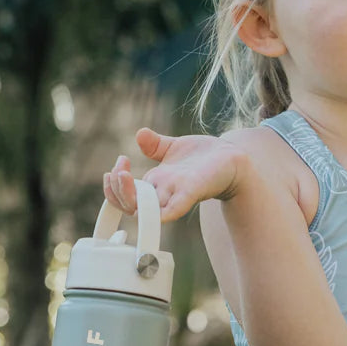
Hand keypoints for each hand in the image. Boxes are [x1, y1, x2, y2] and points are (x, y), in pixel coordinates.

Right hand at [102, 128, 244, 222]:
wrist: (233, 159)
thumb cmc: (204, 158)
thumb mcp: (175, 148)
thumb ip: (155, 144)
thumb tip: (139, 134)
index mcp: (156, 182)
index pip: (125, 194)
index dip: (113, 184)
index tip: (119, 161)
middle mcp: (162, 192)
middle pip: (129, 203)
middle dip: (115, 189)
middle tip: (118, 169)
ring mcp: (175, 194)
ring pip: (144, 209)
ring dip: (128, 196)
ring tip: (123, 175)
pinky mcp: (191, 192)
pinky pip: (171, 209)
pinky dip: (158, 212)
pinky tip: (146, 206)